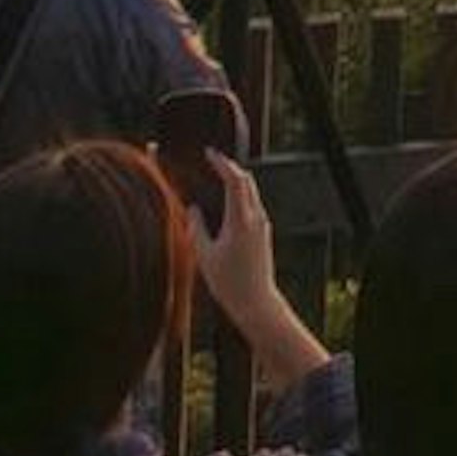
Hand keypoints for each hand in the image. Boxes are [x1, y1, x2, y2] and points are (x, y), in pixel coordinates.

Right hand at [187, 152, 291, 342]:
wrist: (256, 302)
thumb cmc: (228, 283)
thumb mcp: (204, 256)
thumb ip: (197, 228)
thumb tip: (193, 209)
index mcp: (241, 221)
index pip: (235, 181)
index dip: (222, 163)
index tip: (210, 153)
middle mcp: (256, 219)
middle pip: (247, 181)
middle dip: (230, 167)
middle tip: (213, 160)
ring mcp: (263, 225)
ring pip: (252, 192)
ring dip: (236, 180)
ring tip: (217, 175)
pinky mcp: (264, 233)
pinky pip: (253, 205)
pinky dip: (240, 195)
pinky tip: (227, 199)